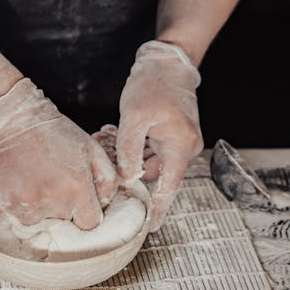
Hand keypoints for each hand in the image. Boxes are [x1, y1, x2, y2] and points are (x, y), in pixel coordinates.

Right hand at [0, 78, 117, 228]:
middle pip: (67, 220)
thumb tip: (106, 202)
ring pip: (45, 220)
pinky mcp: (10, 204)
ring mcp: (30, 204)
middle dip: (66, 205)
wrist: (13, 123)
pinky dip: (26, 205)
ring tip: (40, 179)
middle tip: (57, 179)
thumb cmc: (55, 133)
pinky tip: (26, 183)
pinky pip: (24, 217)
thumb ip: (108, 179)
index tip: (80, 197)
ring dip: (45, 206)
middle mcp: (55, 201)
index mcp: (78, 188)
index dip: (87, 211)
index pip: (91, 222)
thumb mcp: (92, 149)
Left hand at [116, 41, 203, 230]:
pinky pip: (149, 149)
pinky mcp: (169, 135)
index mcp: (180, 146)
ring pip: (148, 161)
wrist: (168, 62)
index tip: (149, 227)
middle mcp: (183, 148)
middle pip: (153, 173)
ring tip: (108, 136)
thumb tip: (126, 176)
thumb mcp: (135, 116)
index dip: (158, 209)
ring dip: (128, 155)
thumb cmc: (153, 85)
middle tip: (105, 155)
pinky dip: (133, 146)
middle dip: (128, 170)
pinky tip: (115, 133)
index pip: (169, 187)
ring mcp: (177, 141)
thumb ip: (129, 149)